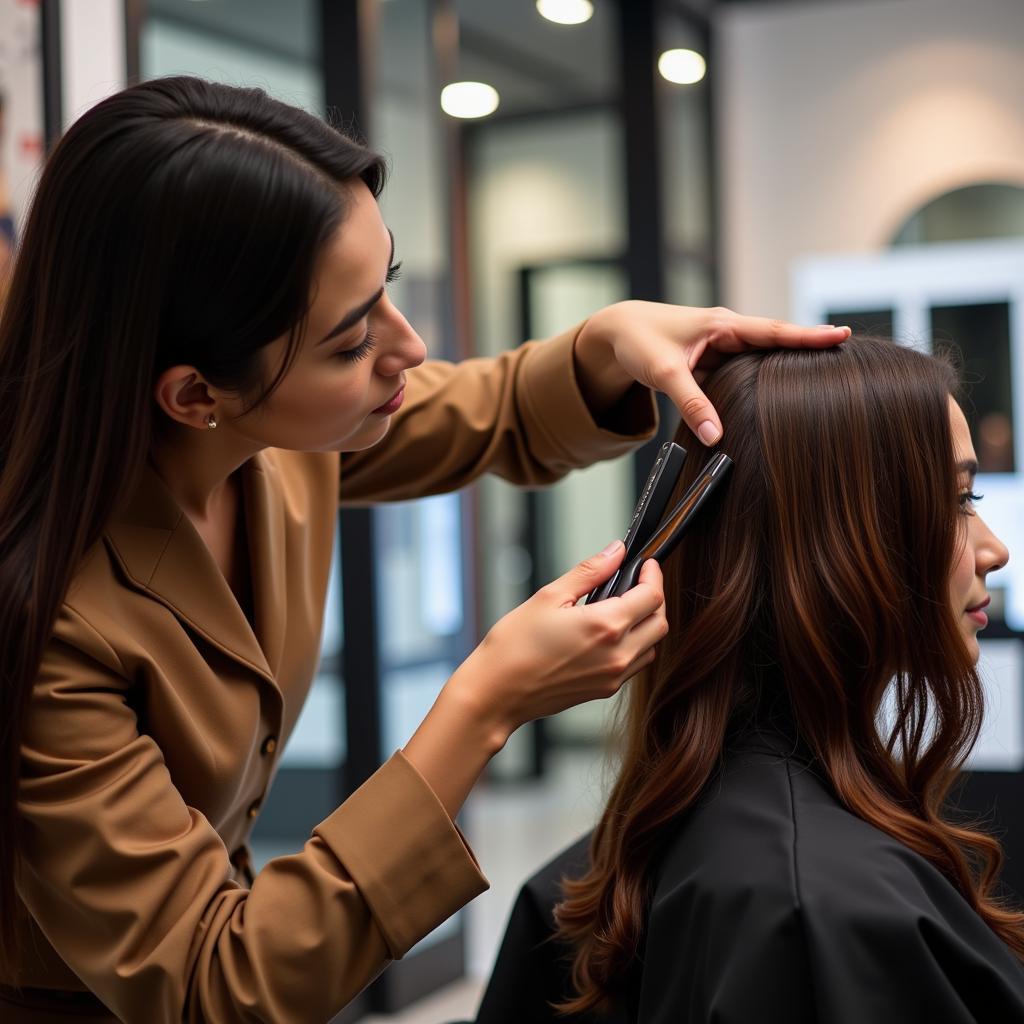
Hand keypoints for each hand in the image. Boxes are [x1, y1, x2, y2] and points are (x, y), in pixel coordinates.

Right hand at [447, 540, 667, 747]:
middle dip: (654, 597)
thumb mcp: (549, 596)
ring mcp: (614, 676)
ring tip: (624, 608)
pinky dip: (635, 646)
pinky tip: (611, 635)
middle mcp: (617, 654)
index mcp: (605, 626)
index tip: (645, 564)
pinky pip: (636, 665)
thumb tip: (615, 552)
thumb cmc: (514, 647)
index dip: (652, 575)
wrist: (496, 693)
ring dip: (647, 624)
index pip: (652, 596)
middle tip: (637, 582)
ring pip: (652, 645)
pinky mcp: (605, 690)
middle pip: (660, 622)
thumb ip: (589, 571)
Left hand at [574, 301, 850, 444]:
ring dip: (787, 368)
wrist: (616, 336)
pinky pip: (746, 374)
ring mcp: (723, 348)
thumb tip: (716, 437)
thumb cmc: (639, 344)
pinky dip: (762, 383)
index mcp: (722, 325)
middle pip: (777, 344)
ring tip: (826, 380)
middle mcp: (728, 333)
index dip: (808, 336)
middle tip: (850, 358)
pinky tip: (780, 397)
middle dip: (810, 350)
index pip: (773, 331)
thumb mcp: (665, 373)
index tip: (843, 336)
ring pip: (762, 361)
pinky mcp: (715, 364)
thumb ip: (691, 404)